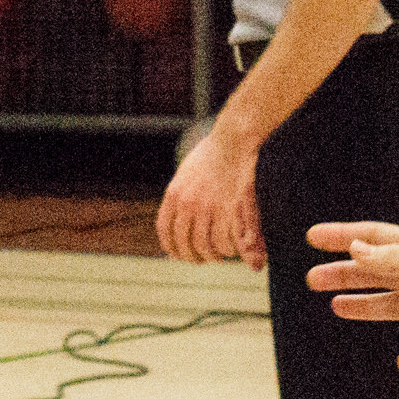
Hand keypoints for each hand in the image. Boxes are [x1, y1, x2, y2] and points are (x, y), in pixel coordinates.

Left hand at [159, 125, 262, 268]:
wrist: (234, 139)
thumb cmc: (214, 153)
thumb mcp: (188, 172)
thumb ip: (181, 192)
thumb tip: (178, 209)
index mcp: (174, 193)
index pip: (164, 228)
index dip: (170, 245)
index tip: (176, 253)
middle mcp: (186, 203)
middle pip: (182, 241)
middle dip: (190, 255)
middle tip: (200, 259)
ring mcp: (206, 207)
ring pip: (202, 245)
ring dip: (210, 256)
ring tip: (217, 257)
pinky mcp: (227, 209)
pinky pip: (222, 240)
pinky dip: (226, 249)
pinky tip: (231, 249)